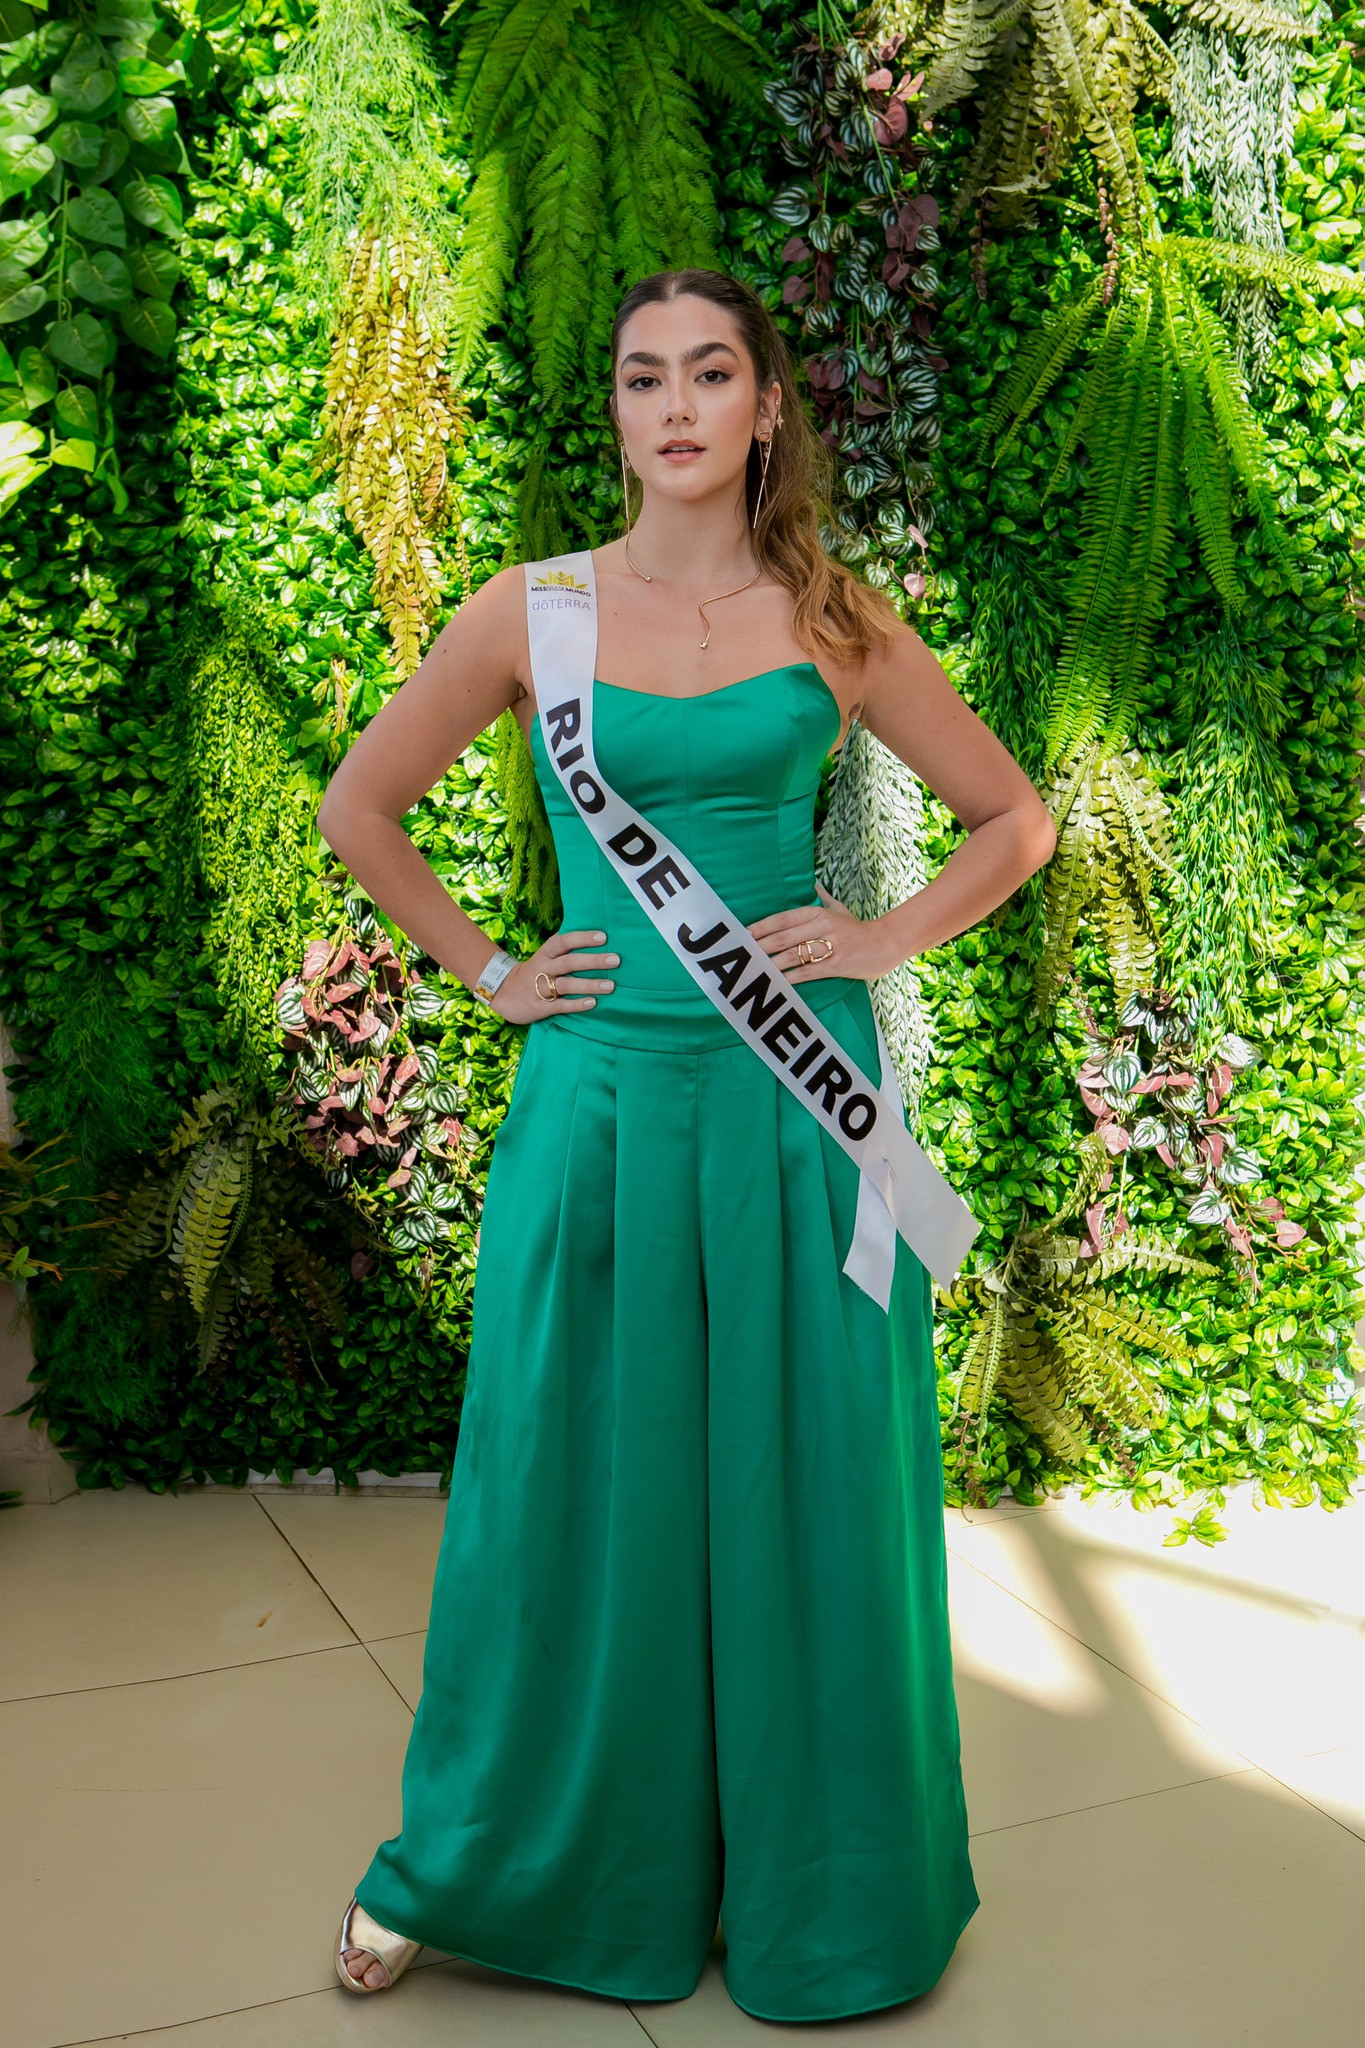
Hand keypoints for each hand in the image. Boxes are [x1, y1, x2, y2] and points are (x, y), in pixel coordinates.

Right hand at [490, 928, 617, 1023]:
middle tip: (615, 960)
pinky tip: (592, 1003)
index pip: (564, 942)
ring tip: (611, 986)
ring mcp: (540, 988)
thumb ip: (565, 949)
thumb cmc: (535, 971)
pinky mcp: (539, 1006)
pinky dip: (576, 1004)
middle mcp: (543, 968)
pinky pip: (560, 1005)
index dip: (583, 938)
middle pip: (569, 962)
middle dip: (593, 961)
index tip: (603, 937)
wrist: (503, 993)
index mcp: (545, 954)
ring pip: (566, 984)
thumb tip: (597, 938)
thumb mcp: (545, 956)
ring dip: (589, 984)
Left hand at [748, 883, 898, 984]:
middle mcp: (822, 926)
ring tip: (754, 969)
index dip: (762, 926)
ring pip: (793, 955)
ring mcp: (830, 946)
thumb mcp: (841, 909)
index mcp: (819, 913)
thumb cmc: (858, 929)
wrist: (886, 944)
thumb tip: (812, 884)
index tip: (745, 934)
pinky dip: (791, 977)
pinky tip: (778, 981)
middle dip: (760, 946)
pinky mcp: (837, 965)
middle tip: (742, 954)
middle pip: (784, 937)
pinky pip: (808, 972)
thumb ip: (824, 898)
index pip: (783, 918)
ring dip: (771, 963)